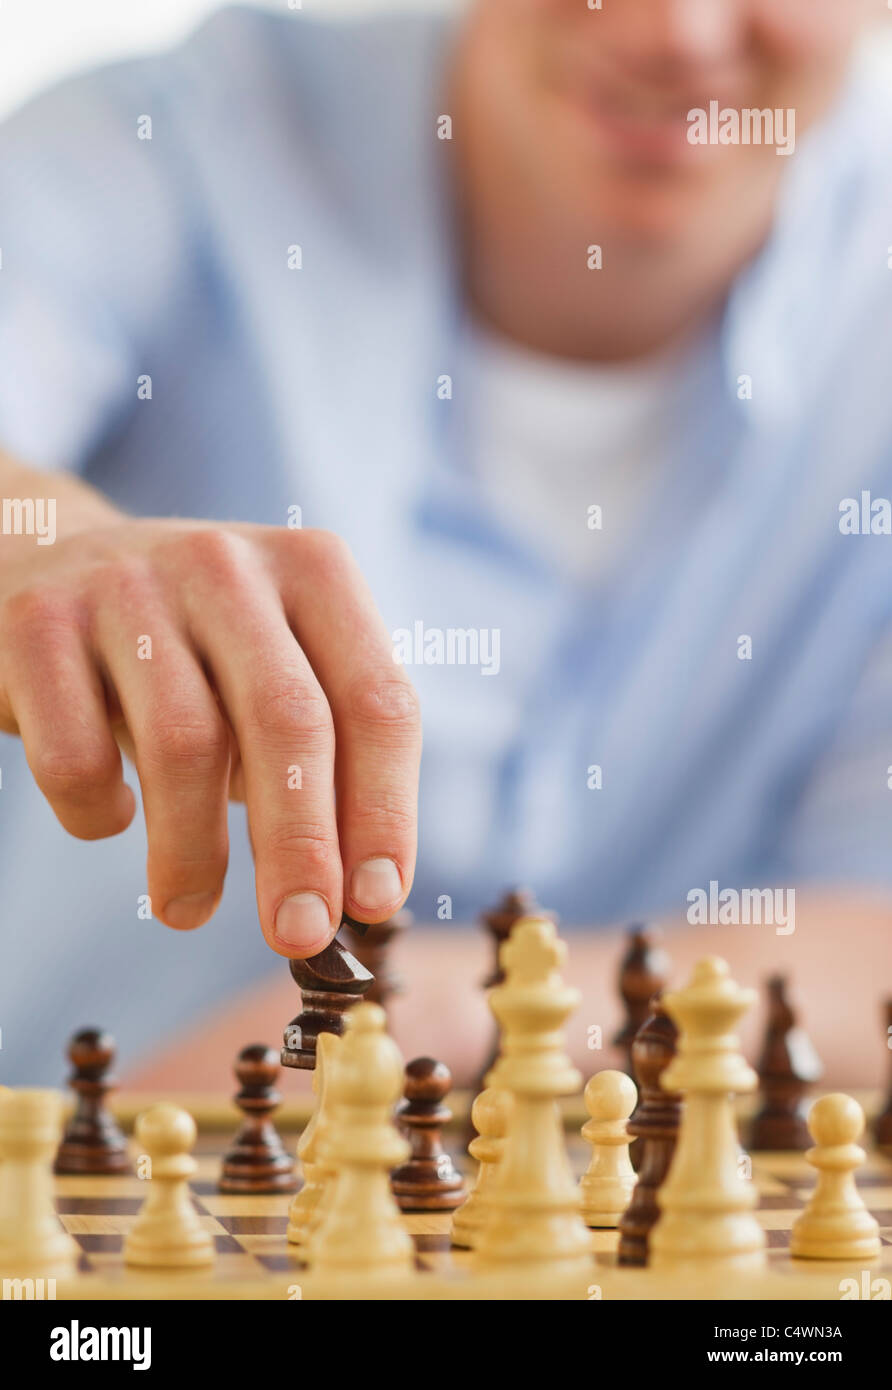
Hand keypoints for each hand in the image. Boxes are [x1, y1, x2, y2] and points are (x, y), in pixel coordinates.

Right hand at [0, 517, 420, 956]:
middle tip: (298, 933)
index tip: (376, 900)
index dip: (384, 811)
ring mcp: (129, 585)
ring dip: (193, 854)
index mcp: (314, 572)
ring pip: (184, 745)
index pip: (376, 702)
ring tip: (189, 907)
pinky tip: (114, 818)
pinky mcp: (37, 623)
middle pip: (288, 721)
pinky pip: (78, 757)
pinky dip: (99, 815)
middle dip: (300, 846)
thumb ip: (325, 760)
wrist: (47, 564)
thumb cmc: (192, 651)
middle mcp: (228, 563)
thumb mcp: (273, 673)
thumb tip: (360, 895)